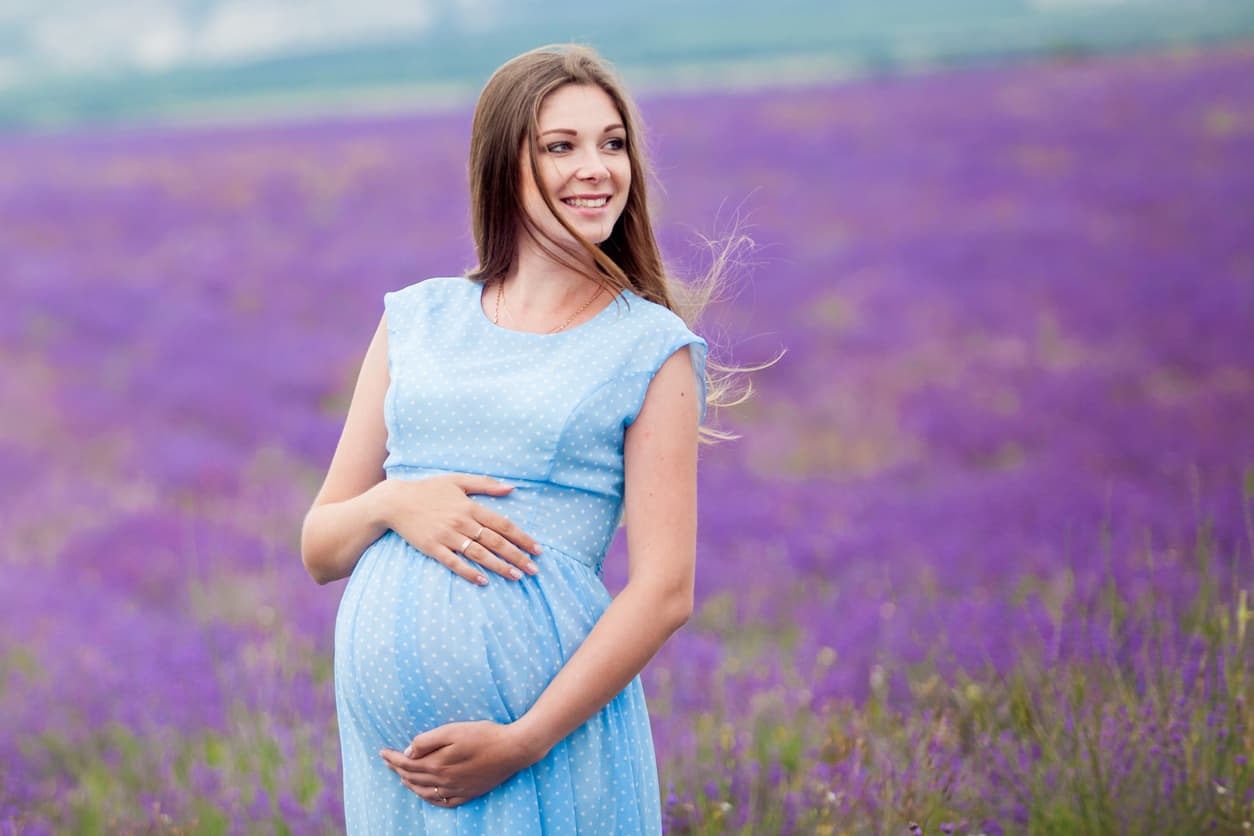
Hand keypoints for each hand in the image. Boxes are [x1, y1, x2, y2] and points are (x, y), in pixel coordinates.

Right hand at [378, 474, 541, 584]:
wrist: (395, 501)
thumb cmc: (428, 489)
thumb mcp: (457, 480)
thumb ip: (485, 484)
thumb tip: (511, 488)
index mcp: (470, 506)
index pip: (503, 524)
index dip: (522, 537)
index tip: (537, 549)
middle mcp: (462, 522)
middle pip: (495, 542)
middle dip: (517, 556)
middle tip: (534, 569)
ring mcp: (447, 536)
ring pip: (479, 554)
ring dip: (499, 566)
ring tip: (516, 576)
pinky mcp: (433, 548)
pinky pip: (454, 563)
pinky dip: (469, 572)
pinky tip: (483, 581)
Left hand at [379, 720, 537, 806]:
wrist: (514, 749)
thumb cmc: (485, 734)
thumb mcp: (454, 730)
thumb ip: (428, 740)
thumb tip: (408, 751)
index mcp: (438, 764)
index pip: (407, 763)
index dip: (392, 758)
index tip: (382, 752)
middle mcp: (444, 781)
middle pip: (413, 778)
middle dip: (397, 769)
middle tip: (388, 761)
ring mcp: (456, 789)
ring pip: (424, 792)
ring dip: (409, 784)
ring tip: (401, 776)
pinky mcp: (468, 793)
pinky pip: (442, 802)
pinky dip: (428, 798)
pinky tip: (425, 793)